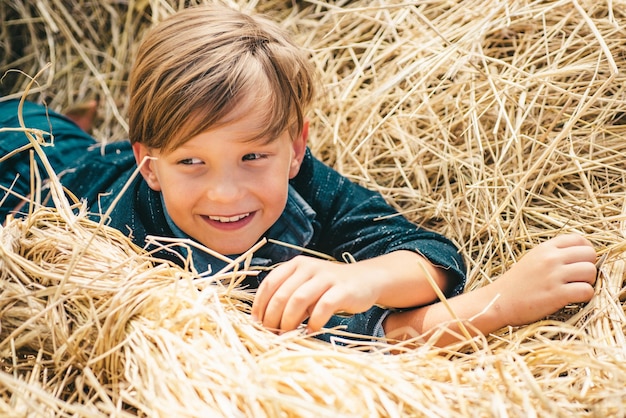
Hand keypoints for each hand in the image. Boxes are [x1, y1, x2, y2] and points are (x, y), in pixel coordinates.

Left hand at [251, 256, 382, 332]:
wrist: (366, 280)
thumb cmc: (330, 288)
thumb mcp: (306, 286)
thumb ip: (288, 298)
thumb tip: (265, 322)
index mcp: (296, 265)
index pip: (270, 282)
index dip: (260, 304)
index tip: (256, 323)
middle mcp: (309, 267)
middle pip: (282, 293)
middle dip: (272, 317)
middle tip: (271, 333)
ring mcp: (326, 277)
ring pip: (298, 299)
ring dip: (289, 321)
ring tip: (287, 335)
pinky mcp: (342, 290)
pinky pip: (323, 307)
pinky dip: (313, 322)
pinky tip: (310, 332)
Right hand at [492, 233, 596, 325]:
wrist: (499, 301)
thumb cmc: (516, 283)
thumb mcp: (532, 259)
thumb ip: (553, 254)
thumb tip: (581, 255)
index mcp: (545, 248)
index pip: (579, 239)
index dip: (585, 251)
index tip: (579, 262)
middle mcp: (550, 258)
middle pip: (590, 254)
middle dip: (589, 266)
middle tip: (578, 278)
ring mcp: (554, 276)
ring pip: (591, 271)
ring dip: (588, 282)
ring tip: (575, 288)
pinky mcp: (557, 294)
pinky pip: (586, 291)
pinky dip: (585, 296)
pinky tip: (573, 298)